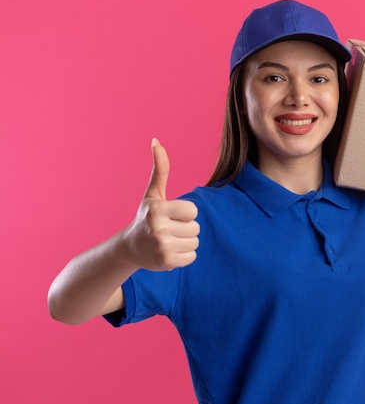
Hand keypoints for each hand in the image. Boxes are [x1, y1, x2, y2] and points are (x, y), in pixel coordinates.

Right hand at [123, 138, 199, 270]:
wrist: (130, 248)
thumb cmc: (146, 217)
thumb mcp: (152, 194)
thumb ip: (159, 170)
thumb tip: (156, 141)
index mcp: (157, 210)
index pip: (193, 211)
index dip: (185, 213)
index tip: (171, 216)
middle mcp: (158, 229)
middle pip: (196, 227)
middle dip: (186, 228)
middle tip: (169, 230)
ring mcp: (162, 247)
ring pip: (195, 242)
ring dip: (186, 242)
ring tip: (169, 240)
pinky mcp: (167, 262)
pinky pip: (192, 257)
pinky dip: (184, 256)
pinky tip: (170, 252)